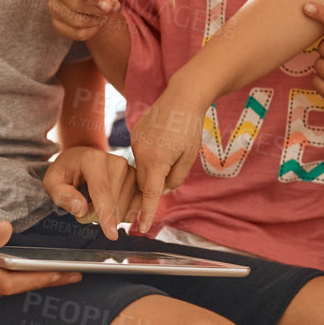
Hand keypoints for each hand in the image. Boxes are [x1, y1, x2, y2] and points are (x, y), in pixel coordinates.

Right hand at [0, 215, 81, 309]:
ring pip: (1, 294)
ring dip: (22, 283)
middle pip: (10, 290)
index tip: (64, 275)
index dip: (39, 280)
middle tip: (70, 274)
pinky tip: (18, 274)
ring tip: (51, 272)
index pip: (10, 282)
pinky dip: (6, 284)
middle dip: (39, 281)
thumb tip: (7, 233)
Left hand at [44, 146, 140, 240]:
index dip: (105, 215)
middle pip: (111, 206)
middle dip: (93, 215)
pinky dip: (119, 215)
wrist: (82, 159)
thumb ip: (61, 195)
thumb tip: (81, 209)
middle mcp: (117, 163)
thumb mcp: (52, 181)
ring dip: (106, 216)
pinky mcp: (139, 183)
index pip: (101, 191)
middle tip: (81, 203)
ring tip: (94, 201)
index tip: (111, 235)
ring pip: (122, 212)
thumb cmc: (67, 171)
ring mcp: (131, 172)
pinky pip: (133, 211)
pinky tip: (109, 205)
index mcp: (94, 159)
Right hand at [49, 0, 122, 41]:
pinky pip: (75, 33)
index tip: (108, 6)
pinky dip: (90, 31)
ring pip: (75, 21)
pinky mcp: (55, 21)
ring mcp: (53, 3)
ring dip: (95, 21)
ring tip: (103, 15)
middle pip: (76, 3)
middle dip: (97, 10)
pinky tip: (95, 23)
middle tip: (110, 10)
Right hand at [128, 81, 208, 234]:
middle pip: (144, 181)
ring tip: (171, 150)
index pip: (150, 194)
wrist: (182, 97)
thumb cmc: (189, 128)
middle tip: (171, 171)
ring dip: (153, 168)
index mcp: (156, 161)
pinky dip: (149, 155)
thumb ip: (175, 179)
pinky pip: (139, 153)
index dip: (147, 212)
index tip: (142, 227)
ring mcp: (135, 142)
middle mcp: (140, 153)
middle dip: (154, 185)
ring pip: (141, 167)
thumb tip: (164, 190)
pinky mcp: (134, 133)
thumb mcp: (188, 158)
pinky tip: (163, 140)